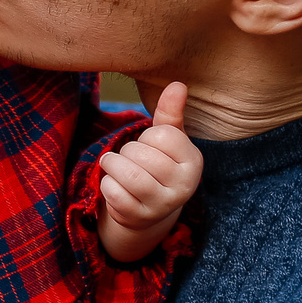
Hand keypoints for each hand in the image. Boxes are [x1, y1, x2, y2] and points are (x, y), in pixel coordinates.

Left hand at [97, 81, 202, 262]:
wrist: (149, 208)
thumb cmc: (158, 164)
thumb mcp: (168, 139)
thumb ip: (170, 112)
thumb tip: (178, 84)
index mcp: (194, 162)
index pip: (162, 136)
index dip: (148, 136)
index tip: (151, 145)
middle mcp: (183, 187)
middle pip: (140, 154)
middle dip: (128, 151)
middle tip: (131, 157)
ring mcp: (161, 206)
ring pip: (126, 174)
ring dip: (113, 164)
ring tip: (115, 164)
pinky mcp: (138, 218)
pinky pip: (112, 192)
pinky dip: (106, 183)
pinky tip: (115, 185)